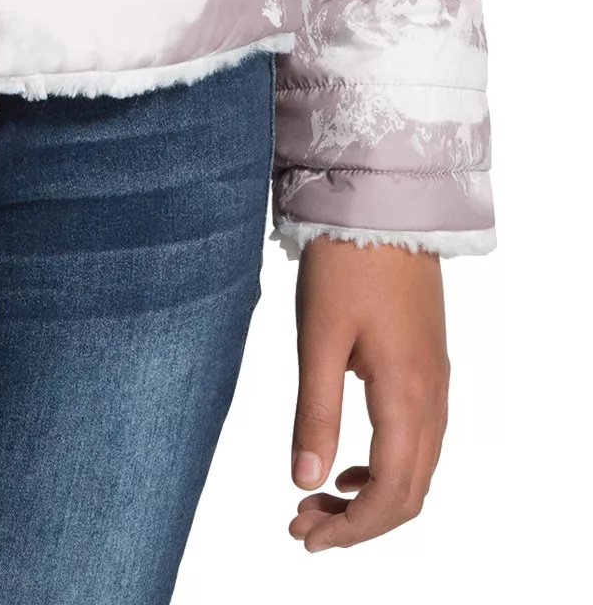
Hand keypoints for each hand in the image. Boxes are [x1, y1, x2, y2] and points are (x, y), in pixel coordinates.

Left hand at [290, 237, 448, 552]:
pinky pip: (419, 439)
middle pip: (409, 492)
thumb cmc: (344, 264)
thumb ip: (314, 413)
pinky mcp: (427, 363)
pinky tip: (349, 464)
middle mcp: (432, 395)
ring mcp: (435, 379)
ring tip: (318, 501)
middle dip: (359, 524)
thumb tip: (304, 483)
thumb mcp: (318, 339)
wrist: (383, 202)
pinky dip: (387, 467)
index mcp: (407, 395)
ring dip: (372, 498)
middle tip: (303, 527)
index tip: (304, 536)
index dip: (350, 530)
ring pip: (417, 468)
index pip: (390, 494)